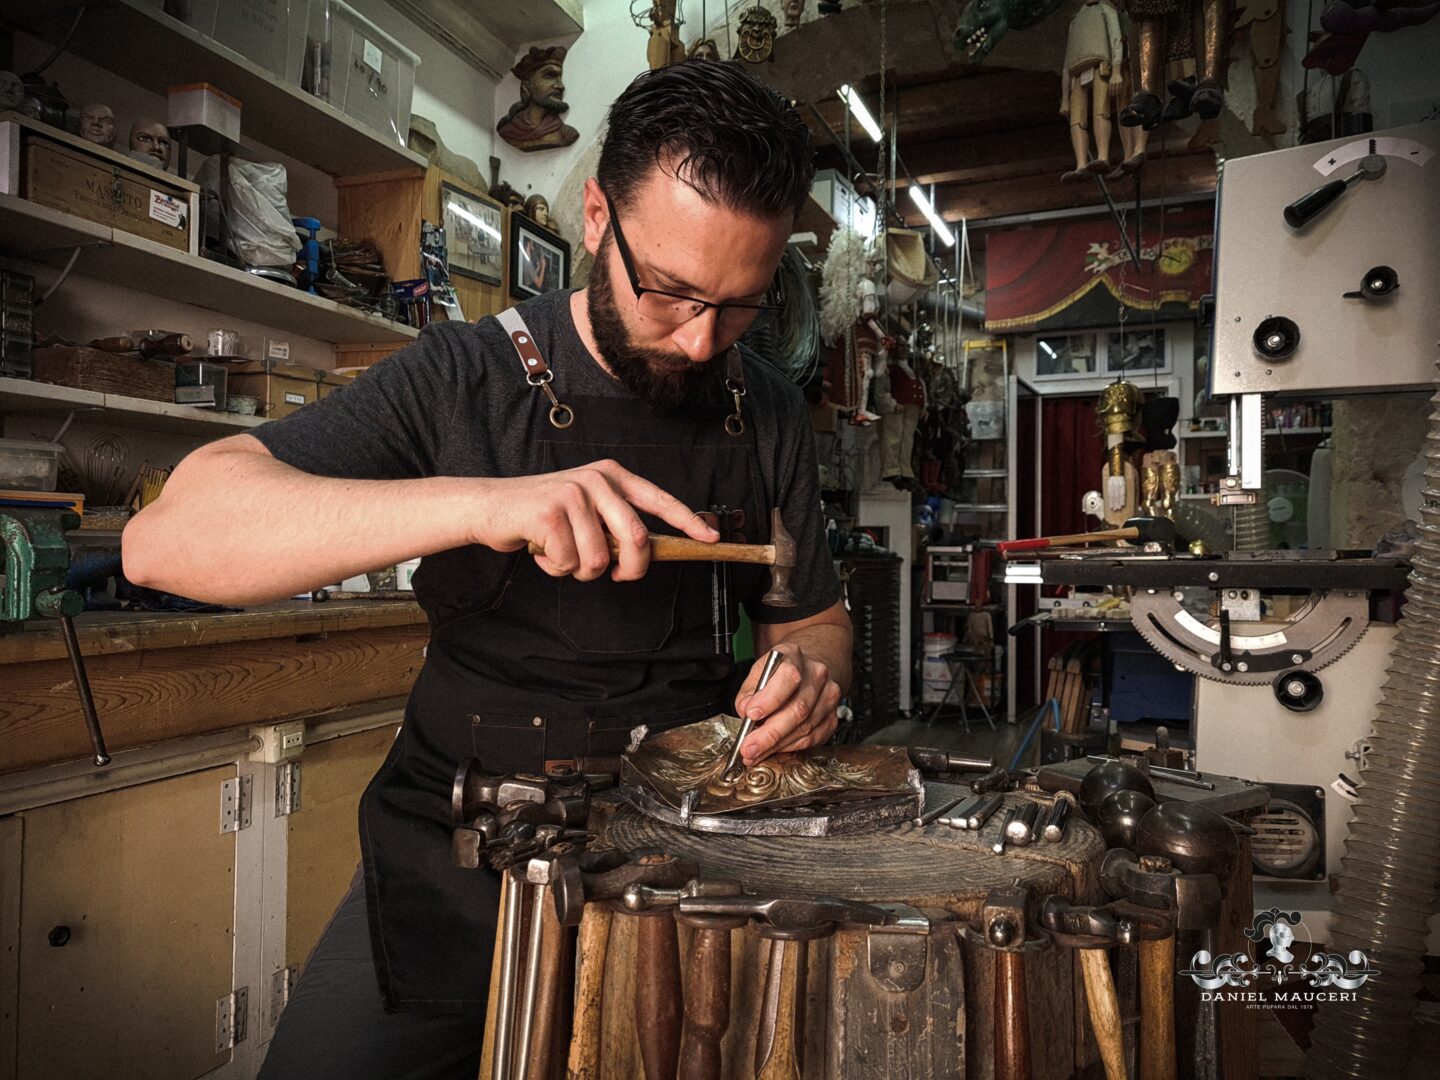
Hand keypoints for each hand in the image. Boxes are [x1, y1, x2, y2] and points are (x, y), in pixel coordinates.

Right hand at [469, 459, 716, 581]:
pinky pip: (569, 562)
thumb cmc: (542, 515)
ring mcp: (574, 494)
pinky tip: (541, 549)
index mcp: (612, 476)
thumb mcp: (585, 510)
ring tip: (560, 552)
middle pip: (636, 540)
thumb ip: (614, 524)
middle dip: (630, 570)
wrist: (491, 506)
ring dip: (579, 570)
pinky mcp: (550, 513)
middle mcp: (597, 480)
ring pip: (599, 560)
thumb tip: (645, 553)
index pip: (659, 500)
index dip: (688, 522)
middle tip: (615, 576)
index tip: (711, 538)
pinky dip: (554, 568)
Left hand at [732, 645, 841, 764]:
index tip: (751, 715)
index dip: (770, 699)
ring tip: (756, 753)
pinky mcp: (832, 716)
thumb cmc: (777, 674)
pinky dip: (791, 747)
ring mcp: (828, 696)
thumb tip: (745, 712)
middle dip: (770, 733)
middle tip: (749, 747)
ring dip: (777, 745)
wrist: (804, 671)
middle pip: (799, 708)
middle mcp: (816, 674)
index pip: (788, 677)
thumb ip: (748, 693)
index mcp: (794, 656)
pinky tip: (775, 749)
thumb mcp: (756, 674)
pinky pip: (813, 738)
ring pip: (805, 727)